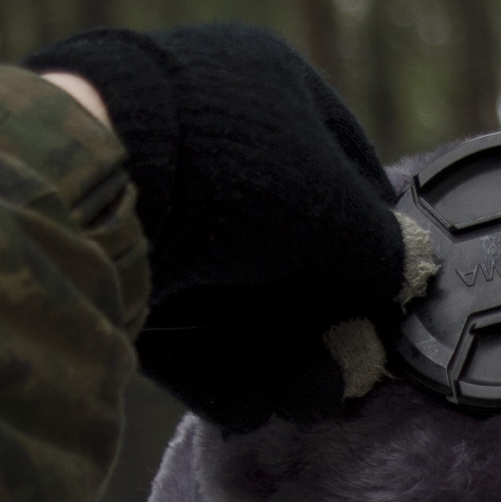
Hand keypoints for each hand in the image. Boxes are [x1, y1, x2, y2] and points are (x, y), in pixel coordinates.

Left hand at [26, 24, 428, 429]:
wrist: (90, 186)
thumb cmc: (229, 170)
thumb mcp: (333, 206)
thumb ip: (382, 251)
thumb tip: (411, 277)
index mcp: (267, 94)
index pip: (345, 175)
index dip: (375, 246)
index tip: (391, 305)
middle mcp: (214, 148)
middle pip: (291, 256)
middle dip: (325, 326)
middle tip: (348, 376)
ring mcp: (162, 211)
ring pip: (241, 304)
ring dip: (282, 362)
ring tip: (303, 402)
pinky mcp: (116, 274)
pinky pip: (185, 333)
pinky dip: (221, 375)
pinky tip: (250, 407)